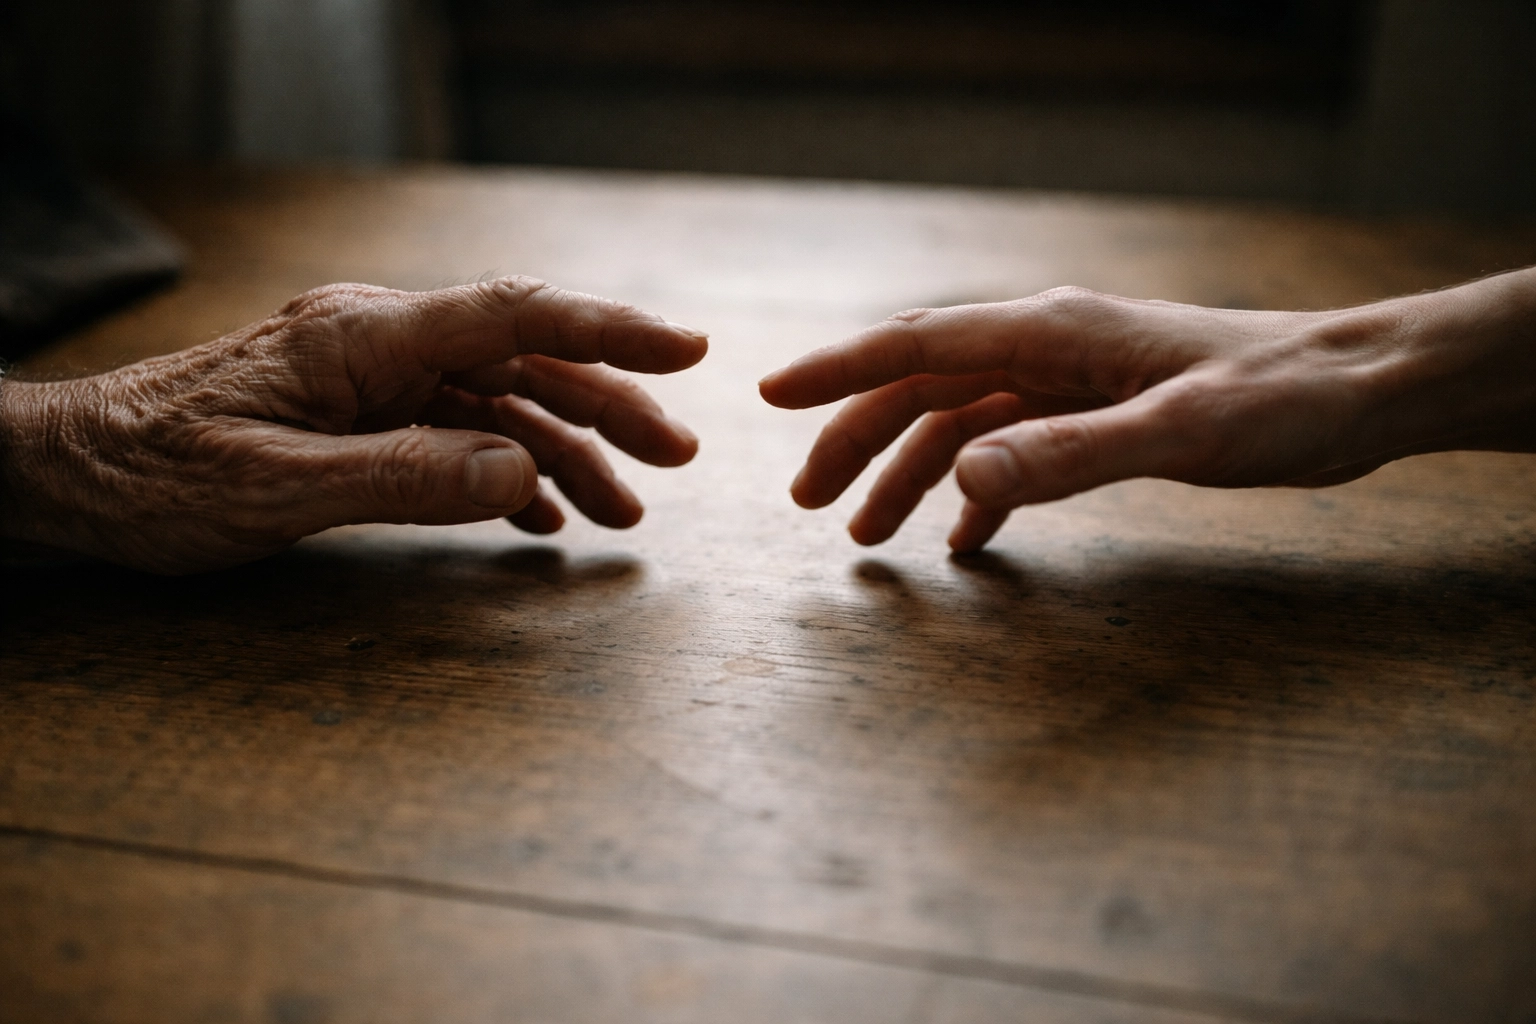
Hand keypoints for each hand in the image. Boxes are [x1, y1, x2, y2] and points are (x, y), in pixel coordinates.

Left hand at [0, 278, 707, 572]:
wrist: (71, 474)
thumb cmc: (154, 479)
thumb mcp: (274, 489)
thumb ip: (402, 478)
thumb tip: (517, 475)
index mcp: (363, 338)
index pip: (512, 316)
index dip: (608, 331)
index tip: (687, 351)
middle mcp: (379, 342)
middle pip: (524, 361)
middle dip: (610, 407)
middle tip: (679, 460)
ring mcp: (372, 378)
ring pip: (500, 403)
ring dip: (568, 454)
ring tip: (626, 514)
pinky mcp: (361, 414)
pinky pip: (458, 434)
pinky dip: (508, 474)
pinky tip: (541, 518)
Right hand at [760, 268, 1535, 552]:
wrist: (1358, 393)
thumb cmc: (1279, 399)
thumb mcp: (1175, 432)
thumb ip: (1064, 455)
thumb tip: (962, 479)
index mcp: (1051, 333)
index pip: (917, 343)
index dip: (837, 370)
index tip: (771, 396)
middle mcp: (1048, 348)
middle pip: (923, 388)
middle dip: (858, 441)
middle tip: (809, 505)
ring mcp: (1071, 383)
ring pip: (961, 424)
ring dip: (910, 476)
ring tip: (868, 538)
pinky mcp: (1098, 417)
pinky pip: (1013, 453)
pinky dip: (979, 497)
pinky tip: (967, 544)